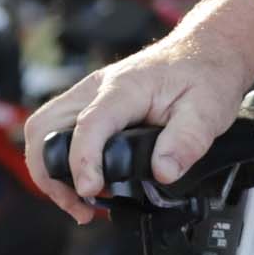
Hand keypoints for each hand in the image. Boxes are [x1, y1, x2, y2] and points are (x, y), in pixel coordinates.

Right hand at [23, 0, 253, 224]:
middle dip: (51, 174)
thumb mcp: (209, 110)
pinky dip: (60, 160)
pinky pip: (58, 130)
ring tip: (80, 202)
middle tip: (81, 205)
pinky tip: (86, 184)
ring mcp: (89, 94)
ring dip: (50, 170)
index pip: (88, 125)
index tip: (90, 191)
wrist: (207, 49)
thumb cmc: (206, 73)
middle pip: (45, 128)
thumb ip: (187, 141)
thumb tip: (163, 172)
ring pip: (43, 129)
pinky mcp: (91, 104)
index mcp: (125, 88)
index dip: (83, 161)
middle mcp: (97, 88)